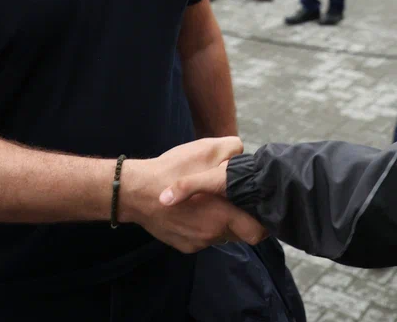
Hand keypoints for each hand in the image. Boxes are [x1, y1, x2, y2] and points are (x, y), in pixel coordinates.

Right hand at [118, 137, 266, 253]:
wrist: (135, 192)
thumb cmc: (172, 170)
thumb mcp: (205, 149)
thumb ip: (232, 151)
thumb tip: (246, 157)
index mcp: (223, 215)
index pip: (257, 232)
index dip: (262, 221)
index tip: (257, 207)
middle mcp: (212, 234)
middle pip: (240, 234)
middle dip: (240, 219)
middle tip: (233, 200)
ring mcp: (197, 243)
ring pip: (221, 236)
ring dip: (221, 222)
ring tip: (209, 202)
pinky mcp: (184, 246)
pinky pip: (203, 239)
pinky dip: (203, 226)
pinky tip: (192, 210)